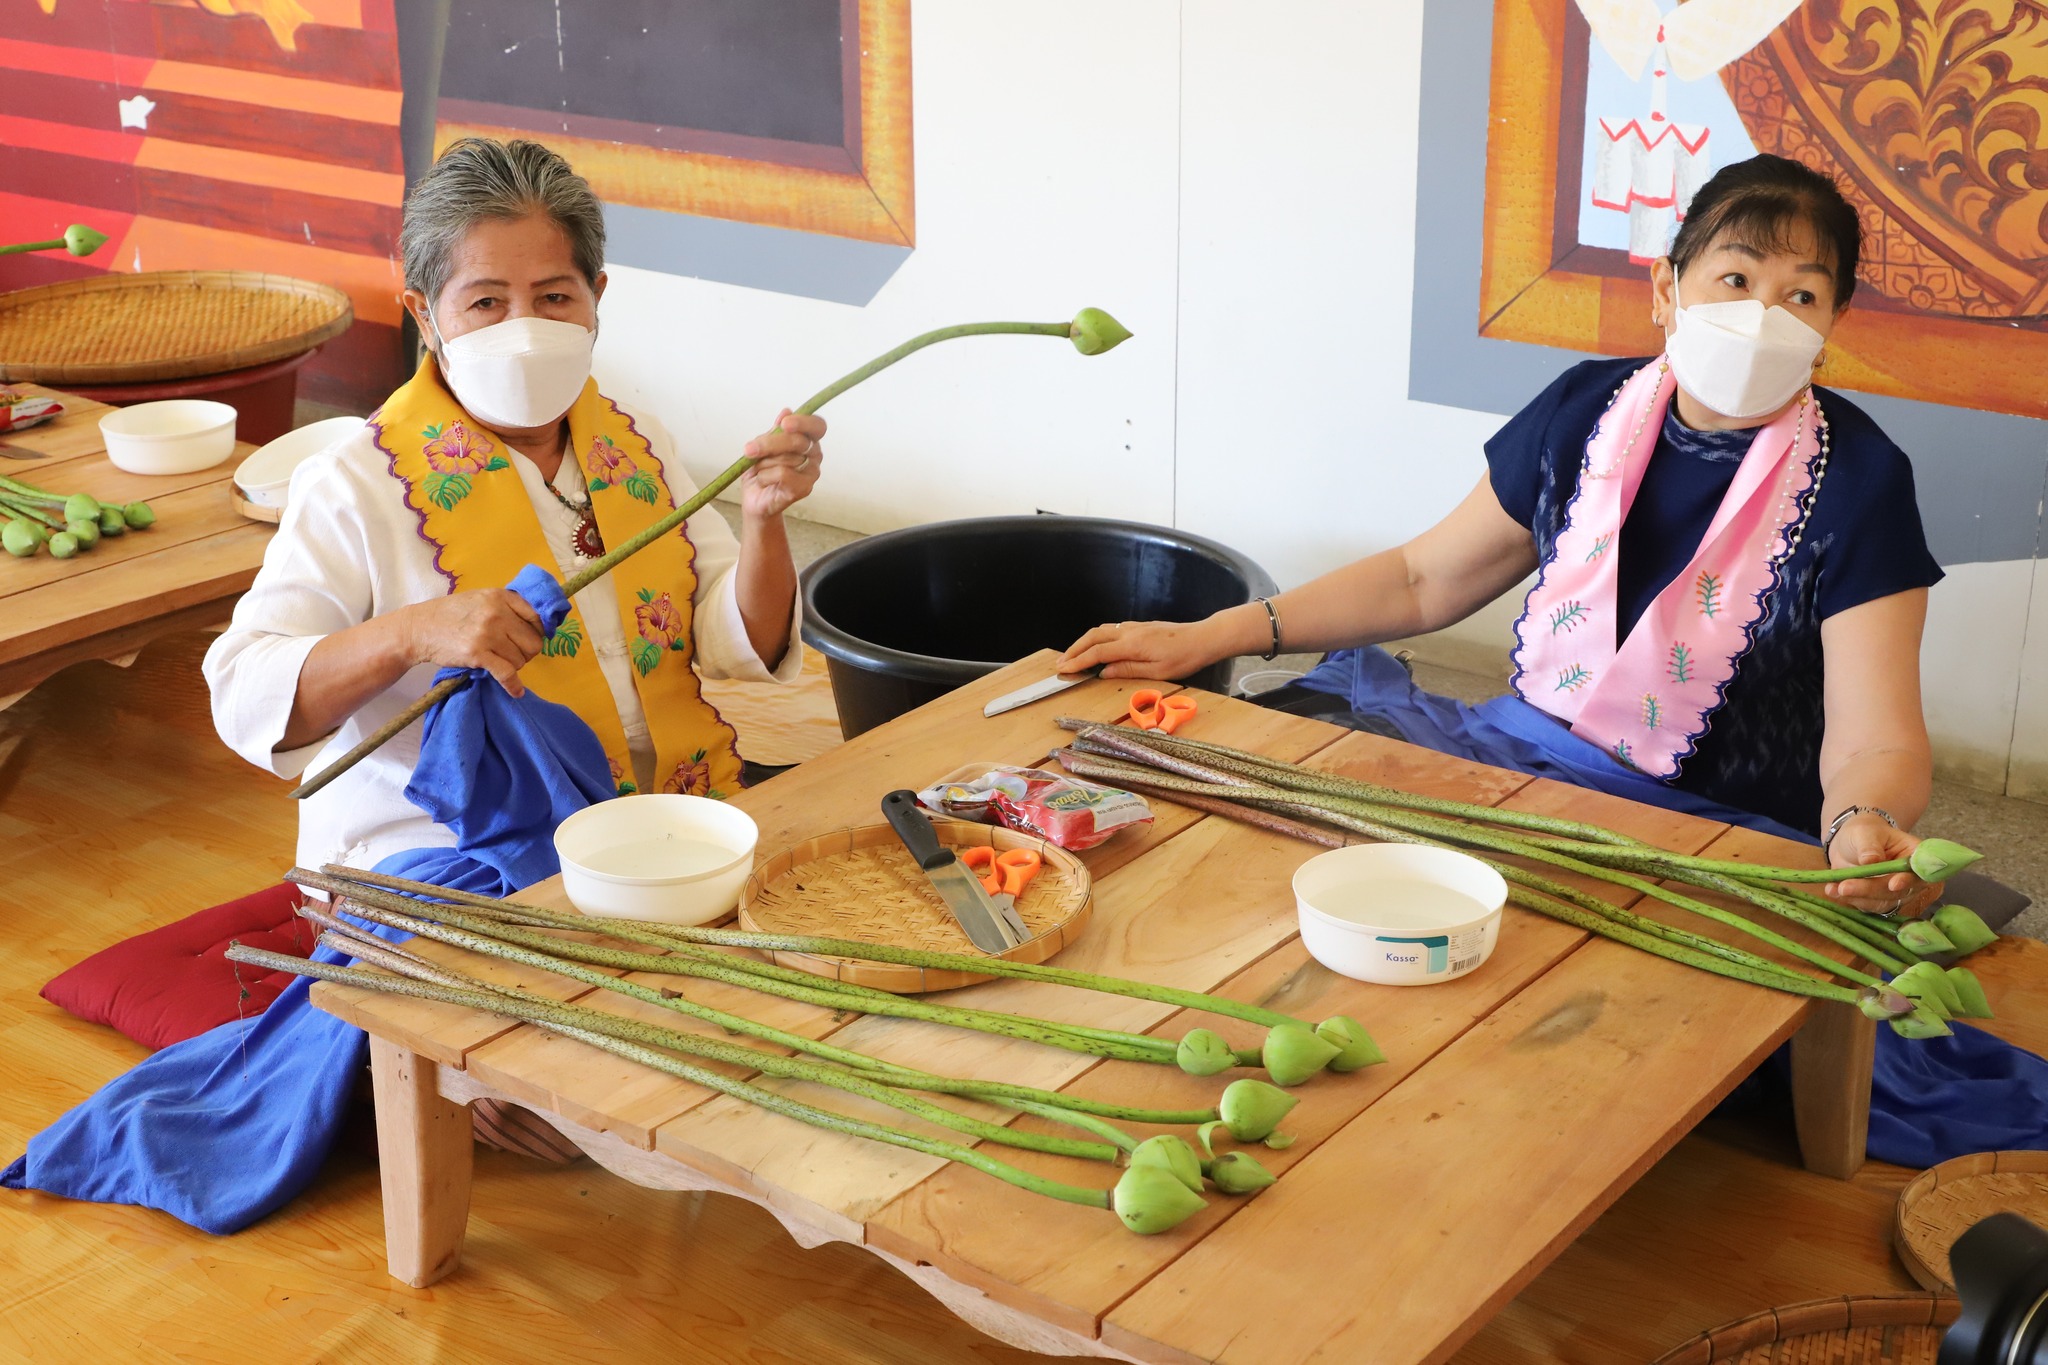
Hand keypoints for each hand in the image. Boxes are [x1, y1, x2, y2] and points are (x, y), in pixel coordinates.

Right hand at [394, 589, 546, 696]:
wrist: (420, 628)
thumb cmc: (452, 614)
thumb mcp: (482, 598)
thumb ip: (508, 606)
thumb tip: (540, 623)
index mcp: (500, 597)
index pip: (537, 617)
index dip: (539, 631)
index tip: (533, 638)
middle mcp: (497, 613)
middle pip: (533, 642)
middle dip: (526, 652)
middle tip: (513, 653)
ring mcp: (488, 634)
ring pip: (521, 660)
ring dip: (514, 665)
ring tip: (498, 660)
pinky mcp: (478, 655)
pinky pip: (507, 674)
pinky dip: (513, 686)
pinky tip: (516, 691)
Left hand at [741, 409, 823, 521]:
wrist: (754, 498)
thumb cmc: (760, 470)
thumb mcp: (763, 445)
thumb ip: (775, 431)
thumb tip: (786, 411)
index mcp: (808, 440)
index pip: (817, 426)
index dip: (803, 422)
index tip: (784, 423)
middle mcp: (814, 455)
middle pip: (798, 441)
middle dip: (769, 444)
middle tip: (749, 449)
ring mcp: (812, 473)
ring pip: (786, 458)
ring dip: (764, 464)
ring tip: (759, 471)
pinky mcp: (805, 488)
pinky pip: (783, 474)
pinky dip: (765, 476)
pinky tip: (763, 481)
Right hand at [1058, 617, 1229, 680]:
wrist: (1203, 638)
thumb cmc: (1184, 657)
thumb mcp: (1157, 671)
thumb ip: (1128, 670)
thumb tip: (1104, 672)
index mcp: (1132, 644)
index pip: (1097, 652)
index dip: (1078, 661)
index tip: (1064, 670)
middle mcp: (1129, 631)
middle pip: (1092, 636)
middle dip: (1073, 649)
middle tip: (1060, 663)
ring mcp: (1134, 626)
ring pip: (1100, 630)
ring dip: (1083, 642)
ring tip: (1072, 656)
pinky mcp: (1139, 627)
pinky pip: (1110, 629)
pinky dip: (1096, 637)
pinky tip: (1095, 646)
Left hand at [1823, 814, 1940, 915]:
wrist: (1850, 844)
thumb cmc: (1864, 833)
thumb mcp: (1865, 833)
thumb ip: (1869, 846)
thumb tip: (1871, 860)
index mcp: (1915, 855)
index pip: (1920, 871)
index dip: (1910, 880)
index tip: (1894, 884)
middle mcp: (1911, 877)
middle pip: (1899, 892)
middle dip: (1871, 890)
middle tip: (1845, 886)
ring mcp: (1897, 892)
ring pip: (1882, 902)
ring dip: (1858, 898)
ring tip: (1834, 888)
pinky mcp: (1880, 900)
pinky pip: (1867, 906)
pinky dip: (1849, 900)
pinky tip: (1832, 890)